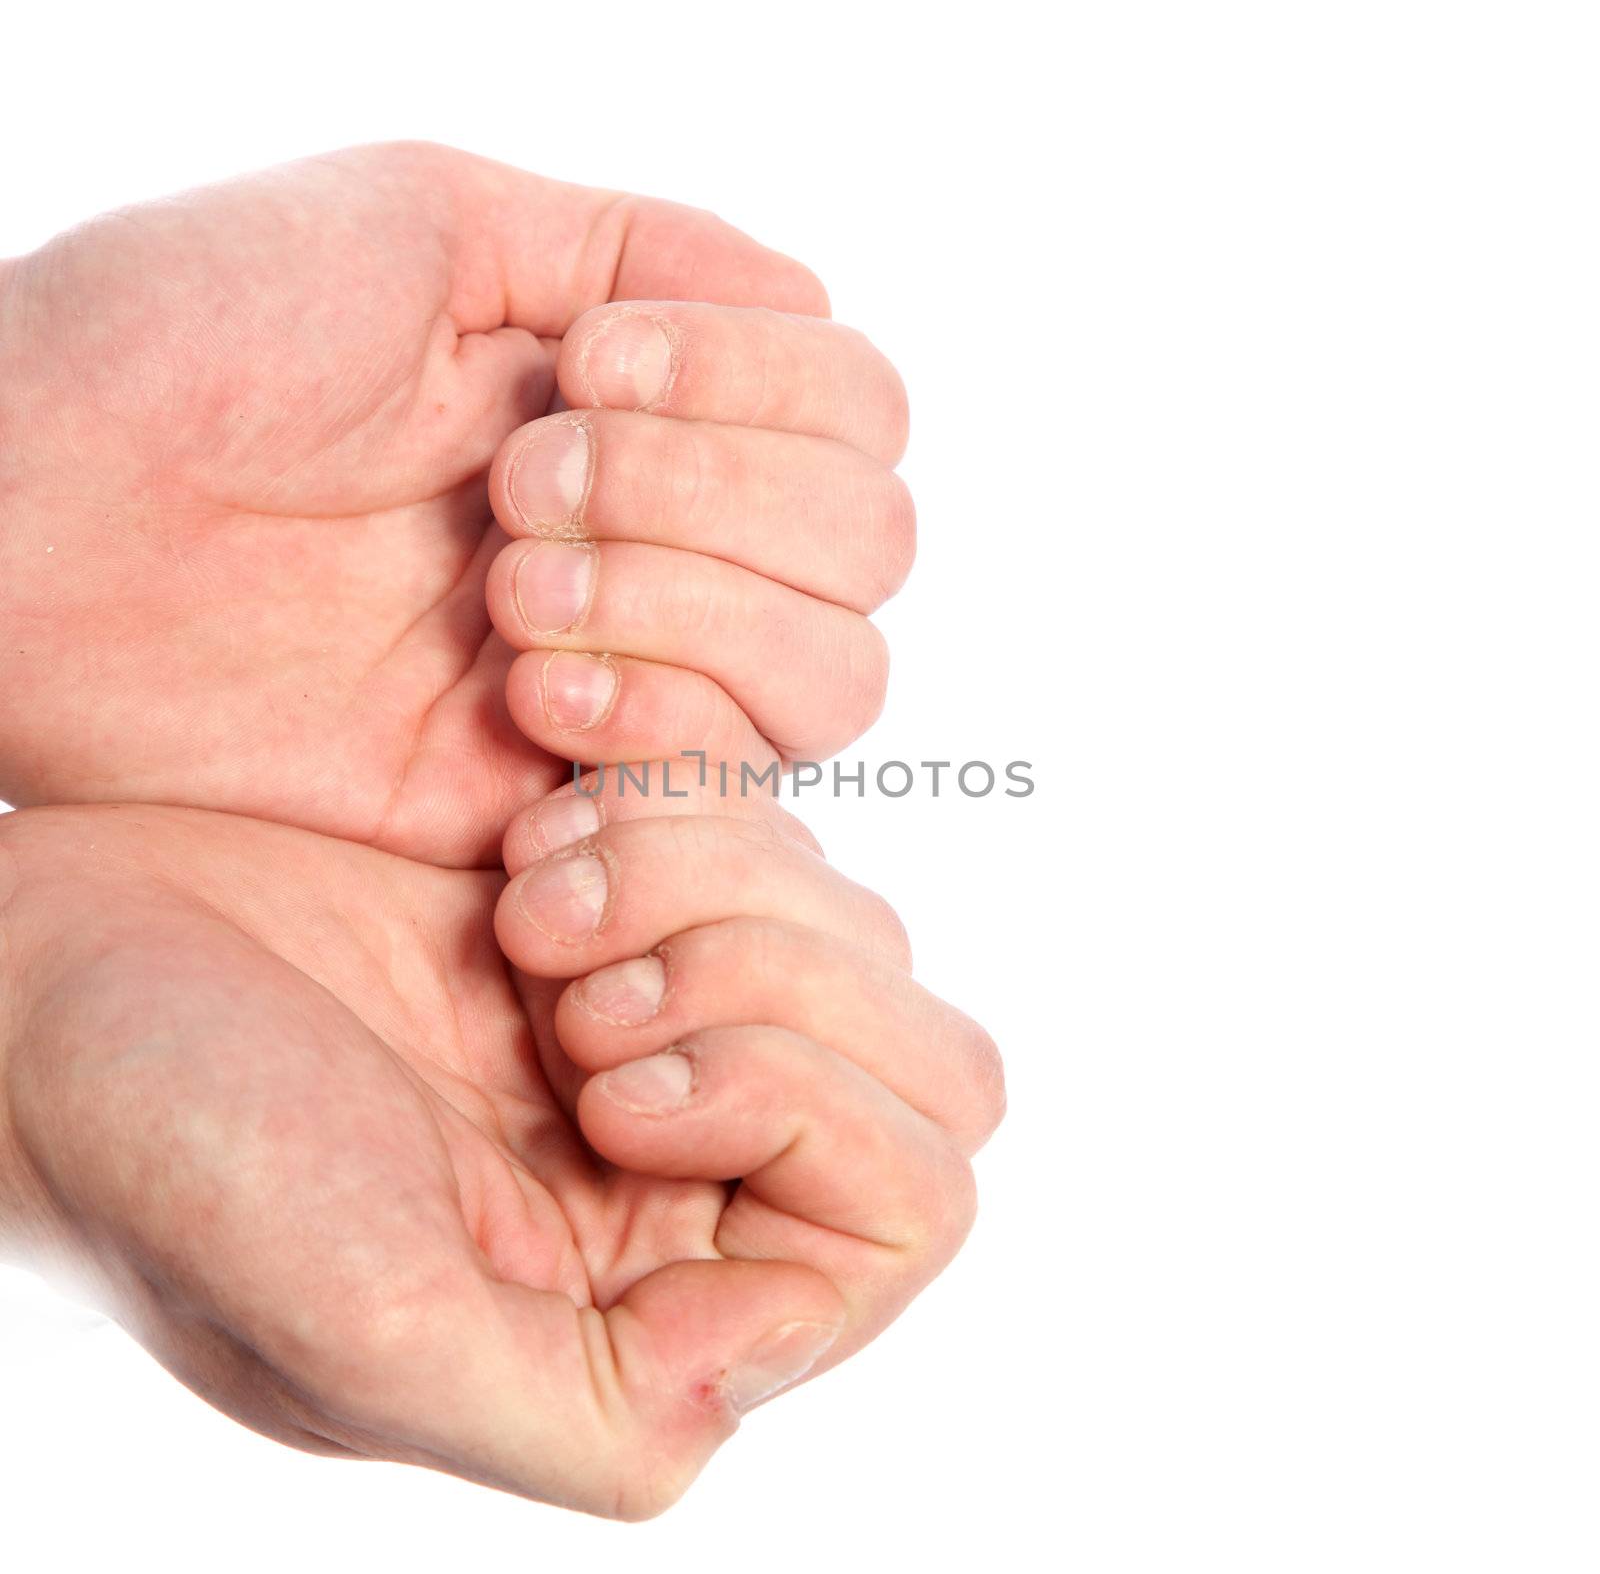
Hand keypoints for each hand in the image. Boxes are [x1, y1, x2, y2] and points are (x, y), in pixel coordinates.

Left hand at [0, 142, 908, 864]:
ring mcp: (628, 672)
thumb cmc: (195, 335)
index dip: (763, 385)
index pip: (858, 408)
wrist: (31, 518)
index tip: (584, 365)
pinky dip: (658, 723)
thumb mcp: (428, 221)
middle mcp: (666, 541)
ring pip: (836, 675)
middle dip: (719, 499)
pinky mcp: (565, 796)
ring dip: (695, 612)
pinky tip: (526, 700)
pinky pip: (720, 782)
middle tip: (518, 482)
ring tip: (512, 594)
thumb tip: (812, 288)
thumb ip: (639, 246)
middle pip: (872, 543)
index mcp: (646, 402)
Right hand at [0, 796, 999, 1516]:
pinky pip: (772, 835)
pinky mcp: (628, 913)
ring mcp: (669, 1033)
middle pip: (925, 1065)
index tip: (597, 1070)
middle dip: (764, 978)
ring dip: (707, 883)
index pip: (906, 1208)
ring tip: (526, 908)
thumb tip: (776, 1343)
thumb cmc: (170, 1158)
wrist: (58, 973)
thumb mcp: (367, 1329)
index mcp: (660, 1314)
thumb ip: (601, 1407)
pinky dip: (673, 813)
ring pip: (857, 933)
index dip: (788, 1104)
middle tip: (564, 978)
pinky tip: (529, 845)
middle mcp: (692, 1186)